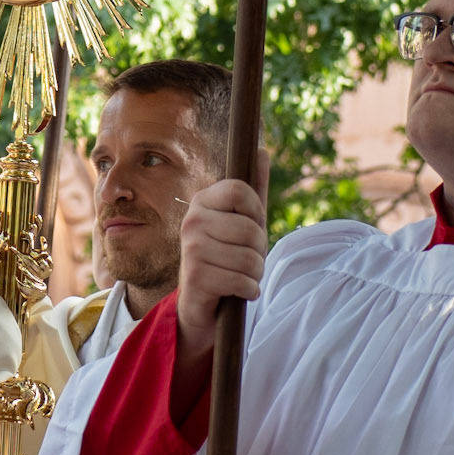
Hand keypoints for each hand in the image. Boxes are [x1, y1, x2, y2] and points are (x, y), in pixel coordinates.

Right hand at [174, 173, 268, 367]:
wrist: (200, 303)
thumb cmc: (225, 256)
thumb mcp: (240, 222)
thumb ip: (253, 190)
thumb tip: (262, 151)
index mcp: (203, 201)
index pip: (241, 190)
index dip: (256, 212)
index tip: (251, 226)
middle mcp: (192, 221)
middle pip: (251, 229)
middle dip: (259, 251)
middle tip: (244, 258)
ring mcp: (191, 249)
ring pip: (250, 258)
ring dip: (254, 274)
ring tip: (239, 275)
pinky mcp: (195, 277)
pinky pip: (243, 281)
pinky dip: (248, 290)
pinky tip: (236, 291)